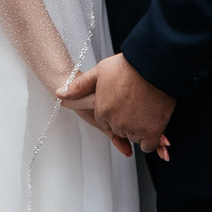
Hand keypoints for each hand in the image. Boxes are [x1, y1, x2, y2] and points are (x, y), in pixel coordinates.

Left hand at [57, 56, 173, 160]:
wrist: (152, 65)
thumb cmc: (127, 67)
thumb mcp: (99, 72)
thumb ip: (79, 87)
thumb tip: (58, 93)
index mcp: (102, 110)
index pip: (105, 121)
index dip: (114, 111)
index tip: (121, 101)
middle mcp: (116, 122)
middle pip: (120, 130)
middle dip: (125, 121)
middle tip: (134, 104)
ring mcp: (134, 128)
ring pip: (135, 137)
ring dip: (139, 130)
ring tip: (145, 110)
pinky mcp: (152, 132)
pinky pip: (149, 145)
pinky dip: (152, 140)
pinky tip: (153, 127)